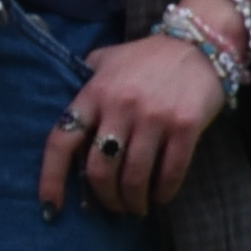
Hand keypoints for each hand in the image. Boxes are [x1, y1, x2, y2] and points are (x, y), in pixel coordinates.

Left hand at [40, 12, 237, 221]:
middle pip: (99, 170)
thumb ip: (84, 87)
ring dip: (133, 201)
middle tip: (112, 208)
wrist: (199, 43)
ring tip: (136, 207)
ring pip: (134, 177)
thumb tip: (68, 125)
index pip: (61, 142)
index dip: (51, 179)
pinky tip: (160, 197)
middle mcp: (119, 107)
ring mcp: (153, 117)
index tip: (51, 207)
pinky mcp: (185, 126)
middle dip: (104, 199)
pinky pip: (170, 172)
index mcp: (93, 93)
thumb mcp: (106, 61)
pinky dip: (163, 192)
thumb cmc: (147, 57)